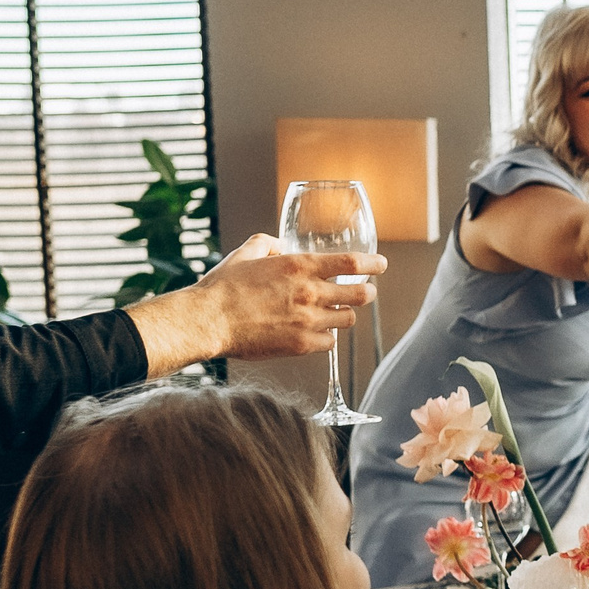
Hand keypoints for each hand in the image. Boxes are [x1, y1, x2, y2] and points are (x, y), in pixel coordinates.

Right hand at [127, 234, 386, 374]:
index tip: (380, 265)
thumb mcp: (246, 253)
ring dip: (346, 314)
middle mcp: (310, 293)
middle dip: (367, 292)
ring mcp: (309, 321)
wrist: (208, 321)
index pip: (352, 263)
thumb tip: (280, 245)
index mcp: (300, 266)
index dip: (372, 264)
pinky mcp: (302, 344)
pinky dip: (327, 336)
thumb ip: (268, 244)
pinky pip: (329, 341)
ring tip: (339, 312)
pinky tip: (317, 332)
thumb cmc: (223, 288)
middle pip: (360, 294)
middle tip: (366, 292)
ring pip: (348, 319)